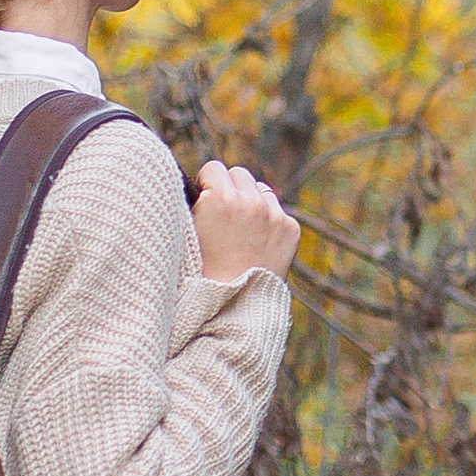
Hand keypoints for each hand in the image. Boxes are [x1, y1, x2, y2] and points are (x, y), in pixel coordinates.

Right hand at [193, 159, 301, 283]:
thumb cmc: (198, 274)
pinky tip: (255, 243)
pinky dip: (267, 221)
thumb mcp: (185, 233)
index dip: (205, 186)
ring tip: (238, 230)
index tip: (202, 202)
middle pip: (239, 174)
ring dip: (250, 202)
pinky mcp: (290, 229)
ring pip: (260, 189)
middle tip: (220, 216)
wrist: (231, 308)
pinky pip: (277, 210)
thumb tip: (197, 186)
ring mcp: (274, 215)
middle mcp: (250, 201)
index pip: (213, 168)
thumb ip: (192, 203)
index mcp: (220, 198)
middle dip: (229, 190)